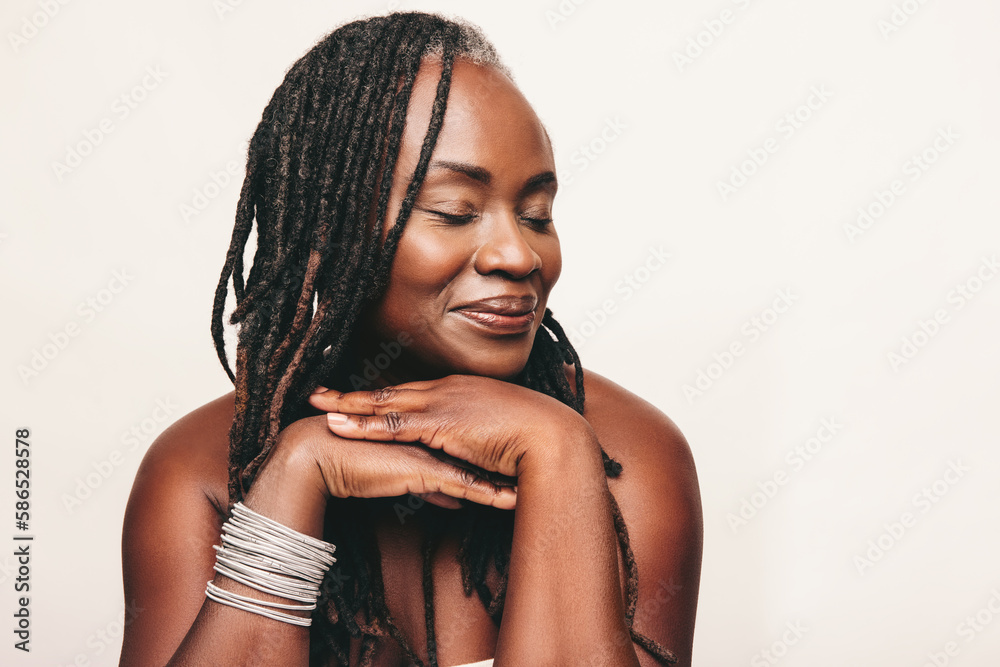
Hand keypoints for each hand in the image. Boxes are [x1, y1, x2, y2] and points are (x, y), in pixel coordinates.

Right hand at [271, 414, 518, 510]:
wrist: (317, 456)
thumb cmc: (350, 463)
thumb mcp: (397, 479)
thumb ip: (428, 484)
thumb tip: (452, 498)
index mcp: (426, 432)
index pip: (469, 443)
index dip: (498, 454)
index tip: (525, 461)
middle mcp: (431, 437)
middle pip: (480, 449)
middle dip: (510, 462)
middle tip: (541, 469)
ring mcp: (429, 451)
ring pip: (478, 466)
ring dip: (507, 478)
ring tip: (537, 489)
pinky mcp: (421, 469)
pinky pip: (461, 484)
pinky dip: (486, 494)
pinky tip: (508, 503)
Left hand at [307, 374, 590, 479]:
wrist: (554, 438)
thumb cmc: (538, 438)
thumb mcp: (505, 431)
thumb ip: (485, 433)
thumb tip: (479, 446)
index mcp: (462, 391)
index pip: (413, 392)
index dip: (383, 396)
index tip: (359, 396)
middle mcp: (448, 390)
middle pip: (391, 392)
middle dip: (355, 394)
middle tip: (322, 391)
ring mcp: (442, 403)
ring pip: (384, 404)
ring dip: (348, 406)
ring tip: (317, 405)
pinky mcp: (440, 423)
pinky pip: (393, 425)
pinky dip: (363, 425)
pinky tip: (338, 425)